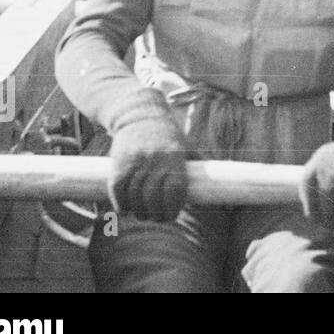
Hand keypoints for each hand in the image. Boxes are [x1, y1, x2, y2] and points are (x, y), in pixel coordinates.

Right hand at [106, 96, 188, 221]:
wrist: (140, 115)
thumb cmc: (168, 137)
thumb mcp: (187, 147)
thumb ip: (197, 167)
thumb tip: (215, 188)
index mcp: (175, 157)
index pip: (175, 188)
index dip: (172, 207)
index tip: (171, 215)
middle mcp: (156, 159)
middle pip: (152, 196)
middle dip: (154, 214)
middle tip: (155, 217)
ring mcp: (136, 161)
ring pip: (134, 196)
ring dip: (138, 211)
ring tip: (142, 214)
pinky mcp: (119, 163)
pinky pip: (118, 189)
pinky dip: (121, 203)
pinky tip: (127, 207)